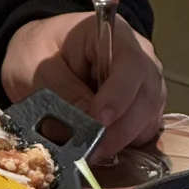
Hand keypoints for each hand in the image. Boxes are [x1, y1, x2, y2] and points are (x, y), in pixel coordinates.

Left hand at [2, 12, 165, 161]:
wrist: (41, 54)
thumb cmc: (39, 51)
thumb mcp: (38, 66)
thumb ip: (62, 89)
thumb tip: (87, 121)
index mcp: (114, 35)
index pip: (131, 65)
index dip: (119, 96)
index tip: (98, 120)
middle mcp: (139, 58)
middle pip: (147, 96)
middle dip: (121, 129)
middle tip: (92, 151)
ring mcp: (144, 84)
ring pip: (149, 118)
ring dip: (124, 141)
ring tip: (93, 153)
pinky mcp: (140, 107)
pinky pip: (144, 130)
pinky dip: (126, 144)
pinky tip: (102, 149)